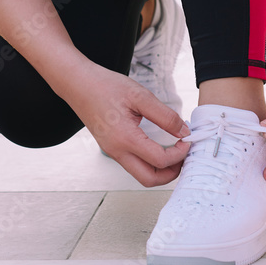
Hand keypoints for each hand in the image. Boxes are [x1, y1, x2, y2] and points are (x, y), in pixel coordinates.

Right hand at [64, 61, 190, 186]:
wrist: (78, 84)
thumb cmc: (105, 86)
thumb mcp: (140, 96)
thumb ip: (164, 116)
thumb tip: (183, 132)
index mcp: (125, 138)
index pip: (159, 160)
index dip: (180, 153)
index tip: (188, 140)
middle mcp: (117, 151)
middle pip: (149, 179)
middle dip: (171, 173)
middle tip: (184, 156)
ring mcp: (113, 152)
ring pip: (142, 175)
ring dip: (161, 170)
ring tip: (175, 152)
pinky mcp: (112, 149)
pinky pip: (134, 164)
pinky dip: (151, 162)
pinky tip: (160, 147)